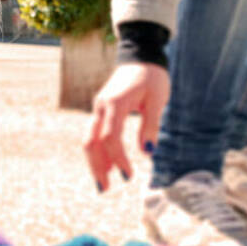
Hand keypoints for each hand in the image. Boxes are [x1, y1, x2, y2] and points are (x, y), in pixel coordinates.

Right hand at [84, 62, 169, 190]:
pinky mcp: (101, 110)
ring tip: (103, 183)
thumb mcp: (157, 100)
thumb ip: (150, 125)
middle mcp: (101, 106)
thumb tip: (147, 152)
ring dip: (95, 161)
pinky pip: (94, 133)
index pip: (110, 138)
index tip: (129, 176)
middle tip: (104, 189)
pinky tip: (107, 165)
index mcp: (115, 103)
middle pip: (90, 141)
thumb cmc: (152, 77)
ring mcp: (98, 108)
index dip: (118, 159)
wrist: (140, 56)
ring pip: (88, 139)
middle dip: (96, 166)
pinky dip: (98, 151)